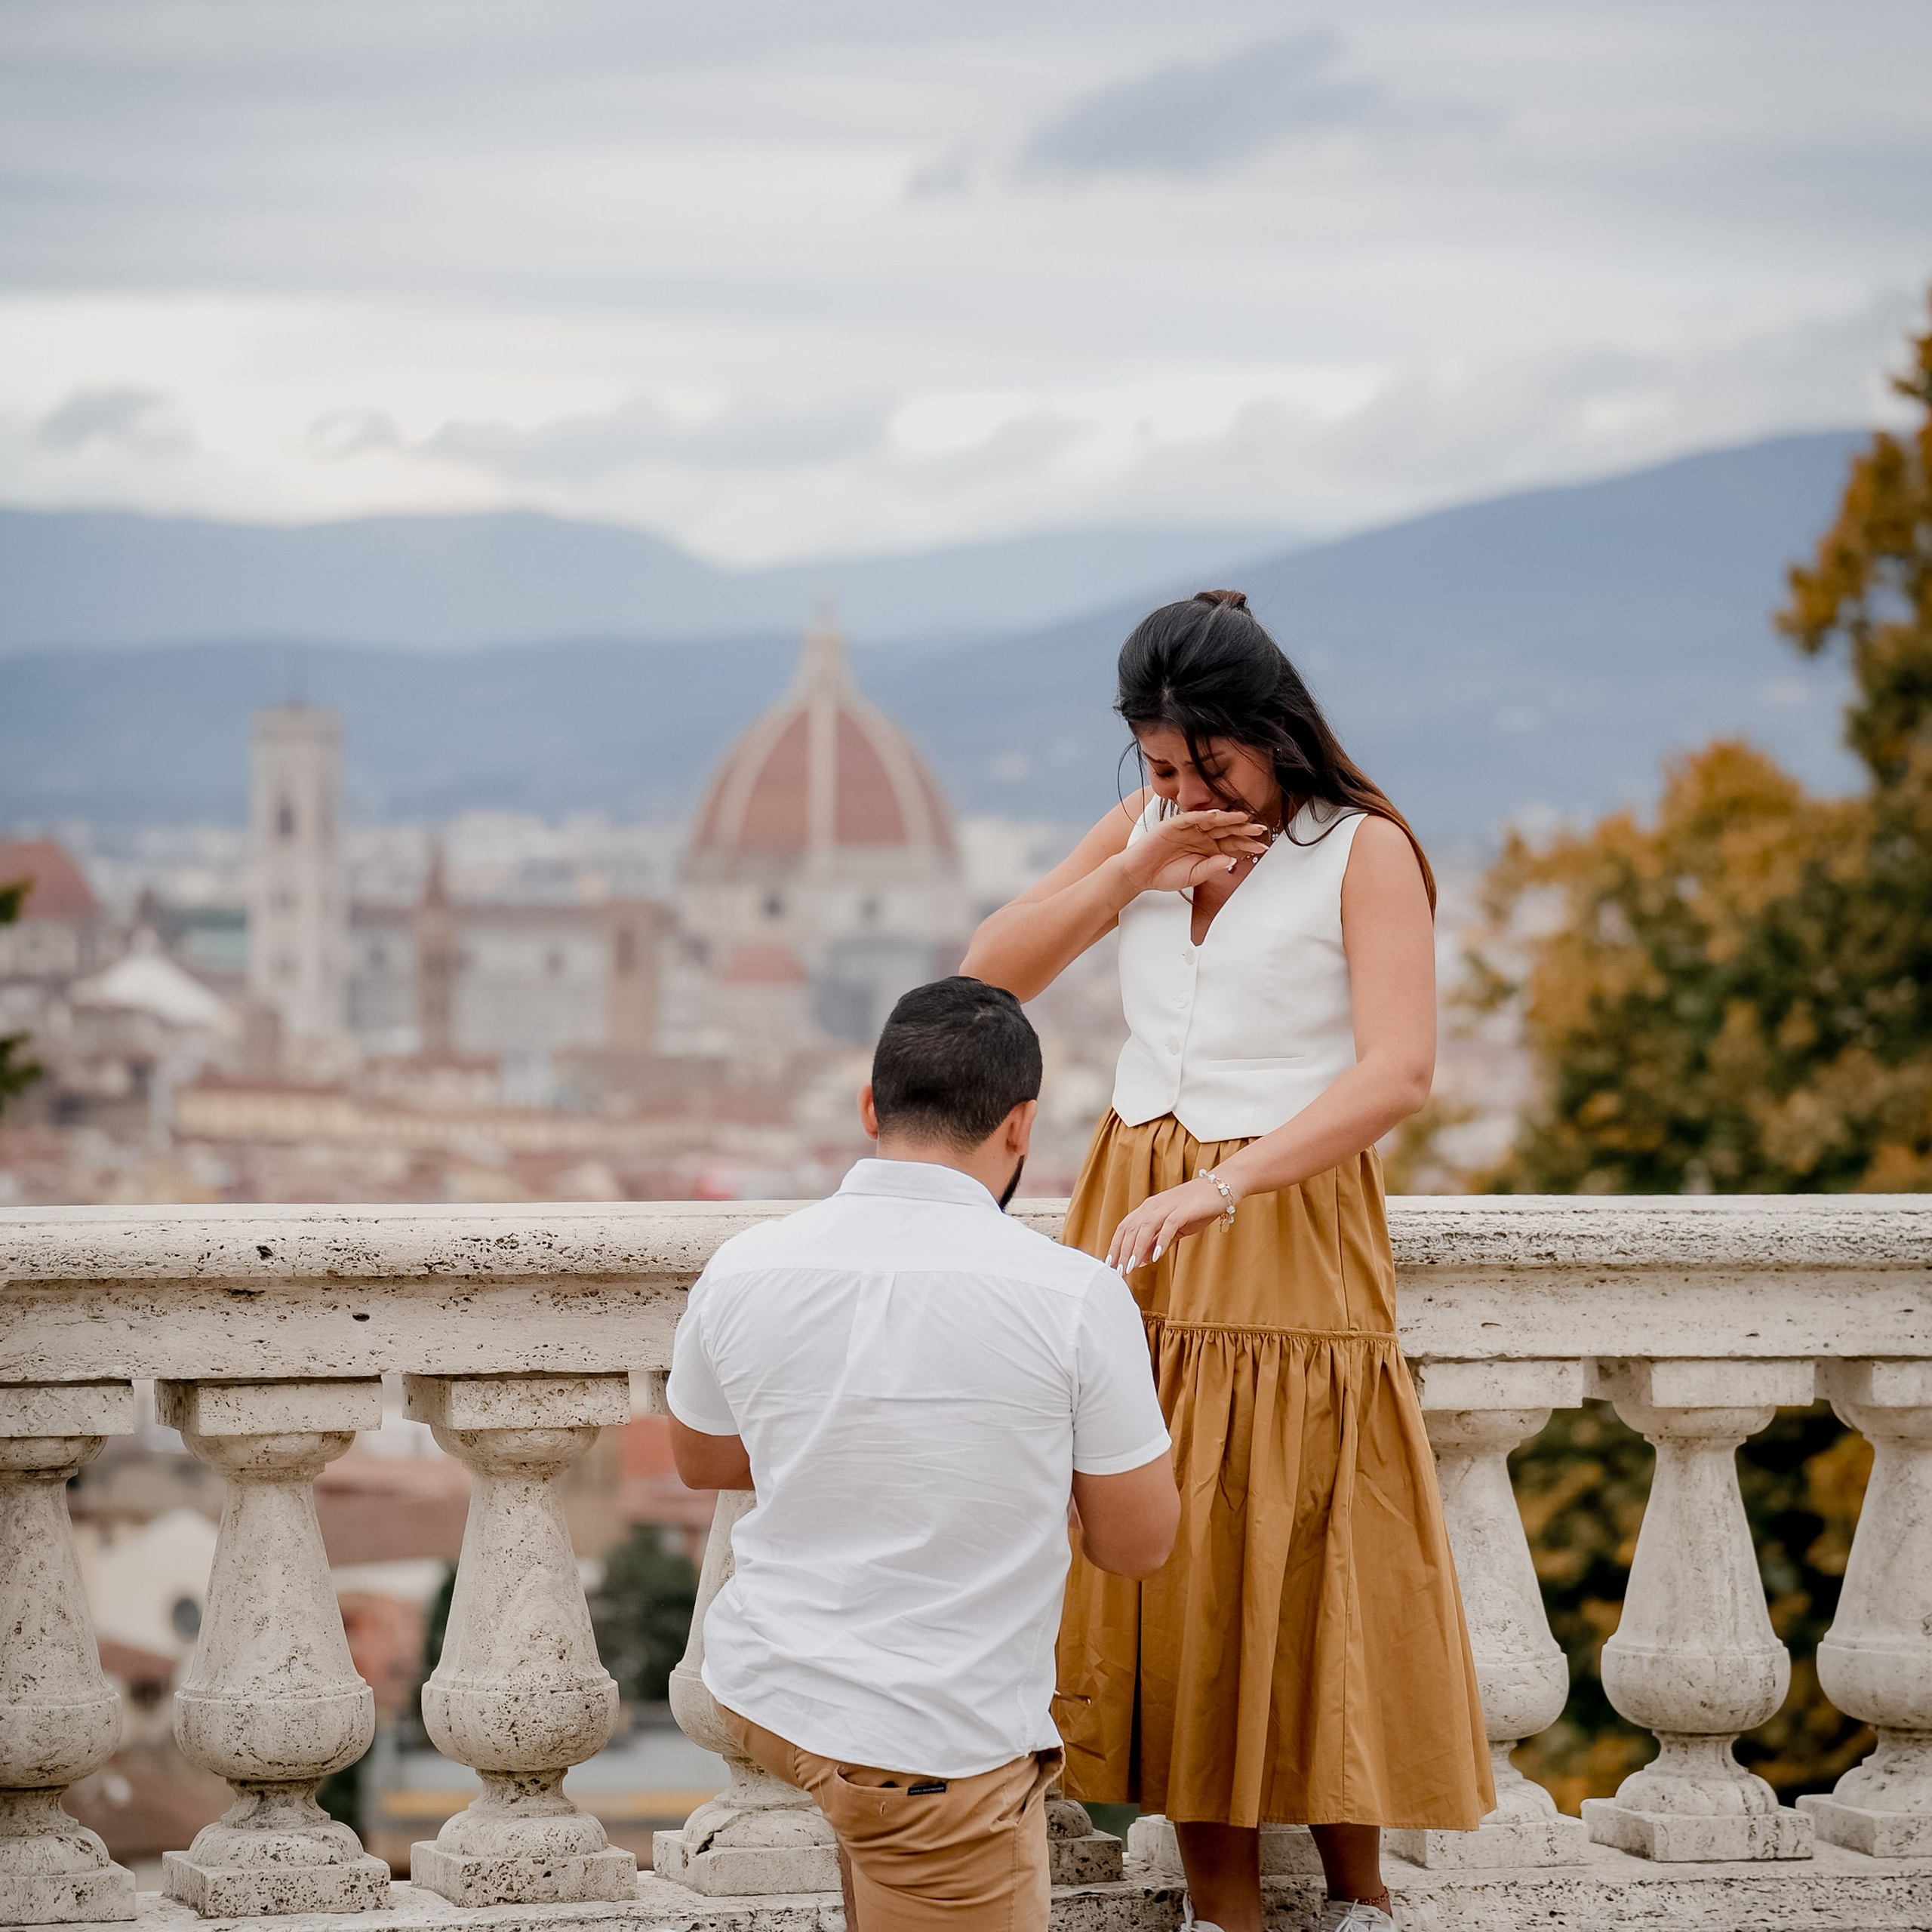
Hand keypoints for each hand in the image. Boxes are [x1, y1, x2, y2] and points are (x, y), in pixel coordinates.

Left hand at [1106, 1176, 1232, 1272]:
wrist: (1220, 1188)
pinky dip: (1161, 1240)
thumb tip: (1141, 1260)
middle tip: (1120, 1271)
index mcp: (1149, 1208)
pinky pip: (1168, 1225)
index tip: (1111, 1264)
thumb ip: (1157, 1242)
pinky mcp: (1183, 1209)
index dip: (1115, 1245)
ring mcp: (1168, 1206)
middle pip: (1131, 1228)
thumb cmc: (1197, 1208)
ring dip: (1137, 1248)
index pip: (1125, 1227)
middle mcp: (1154, 1205)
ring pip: (1145, 1227)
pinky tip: (1157, 1257)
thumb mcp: (1173, 1228)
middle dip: (1123, 1251)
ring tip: (1132, 1266)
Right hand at [1118, 810, 1271, 895]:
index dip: (1246, 845)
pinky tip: (1216, 816)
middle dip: (1243, 829)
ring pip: (1212, 821)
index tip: (1262, 847)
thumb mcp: (1194, 876)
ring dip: (1228, 819)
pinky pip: (1191, 817)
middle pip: (1226, 830)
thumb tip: (1231, 861)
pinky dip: (1203, 816)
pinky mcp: (1174, 824)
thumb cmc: (1165, 875)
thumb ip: (1212, 867)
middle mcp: (1201, 836)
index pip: (1231, 844)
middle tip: (1260, 829)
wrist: (1140, 874)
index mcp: (1208, 849)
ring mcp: (1189, 828)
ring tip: (1244, 818)